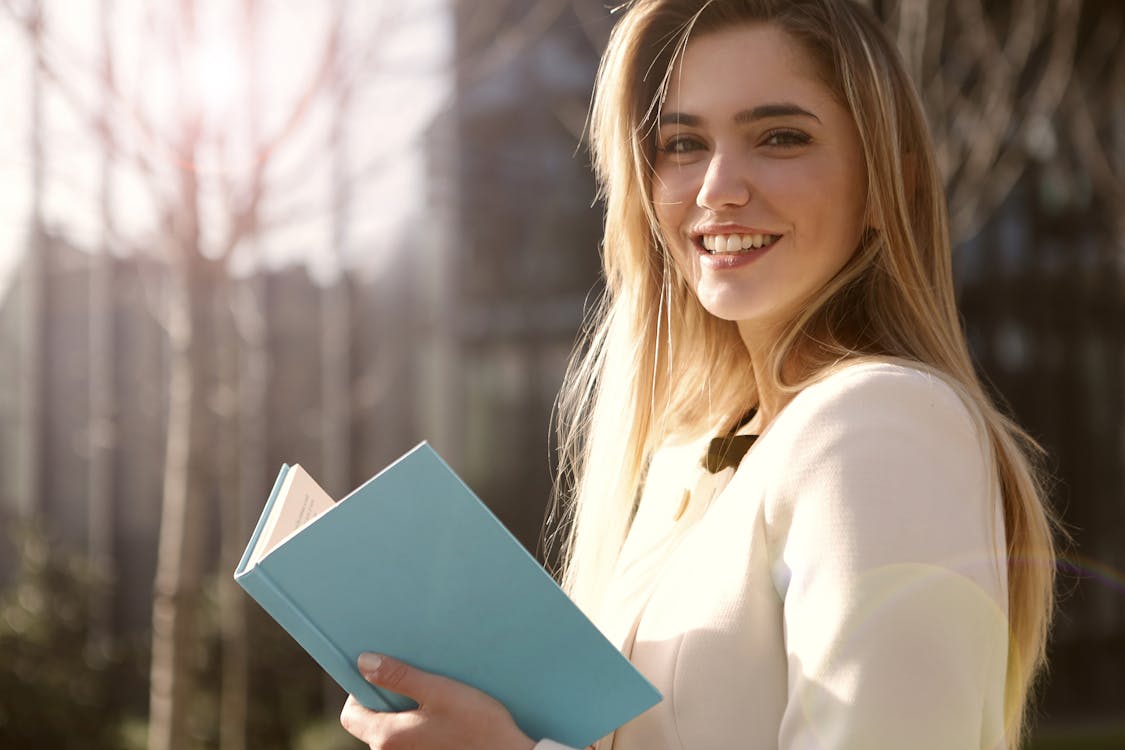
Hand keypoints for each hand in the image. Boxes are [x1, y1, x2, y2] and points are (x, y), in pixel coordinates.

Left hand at [339, 652, 535, 749]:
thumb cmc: (477, 726)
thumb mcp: (439, 691)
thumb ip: (399, 677)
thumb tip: (364, 663)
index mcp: (388, 738)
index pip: (351, 715)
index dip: (361, 692)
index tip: (383, 677)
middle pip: (371, 722)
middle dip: (388, 700)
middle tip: (416, 683)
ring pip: (392, 731)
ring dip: (406, 712)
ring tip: (434, 698)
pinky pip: (409, 739)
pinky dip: (418, 724)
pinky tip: (442, 715)